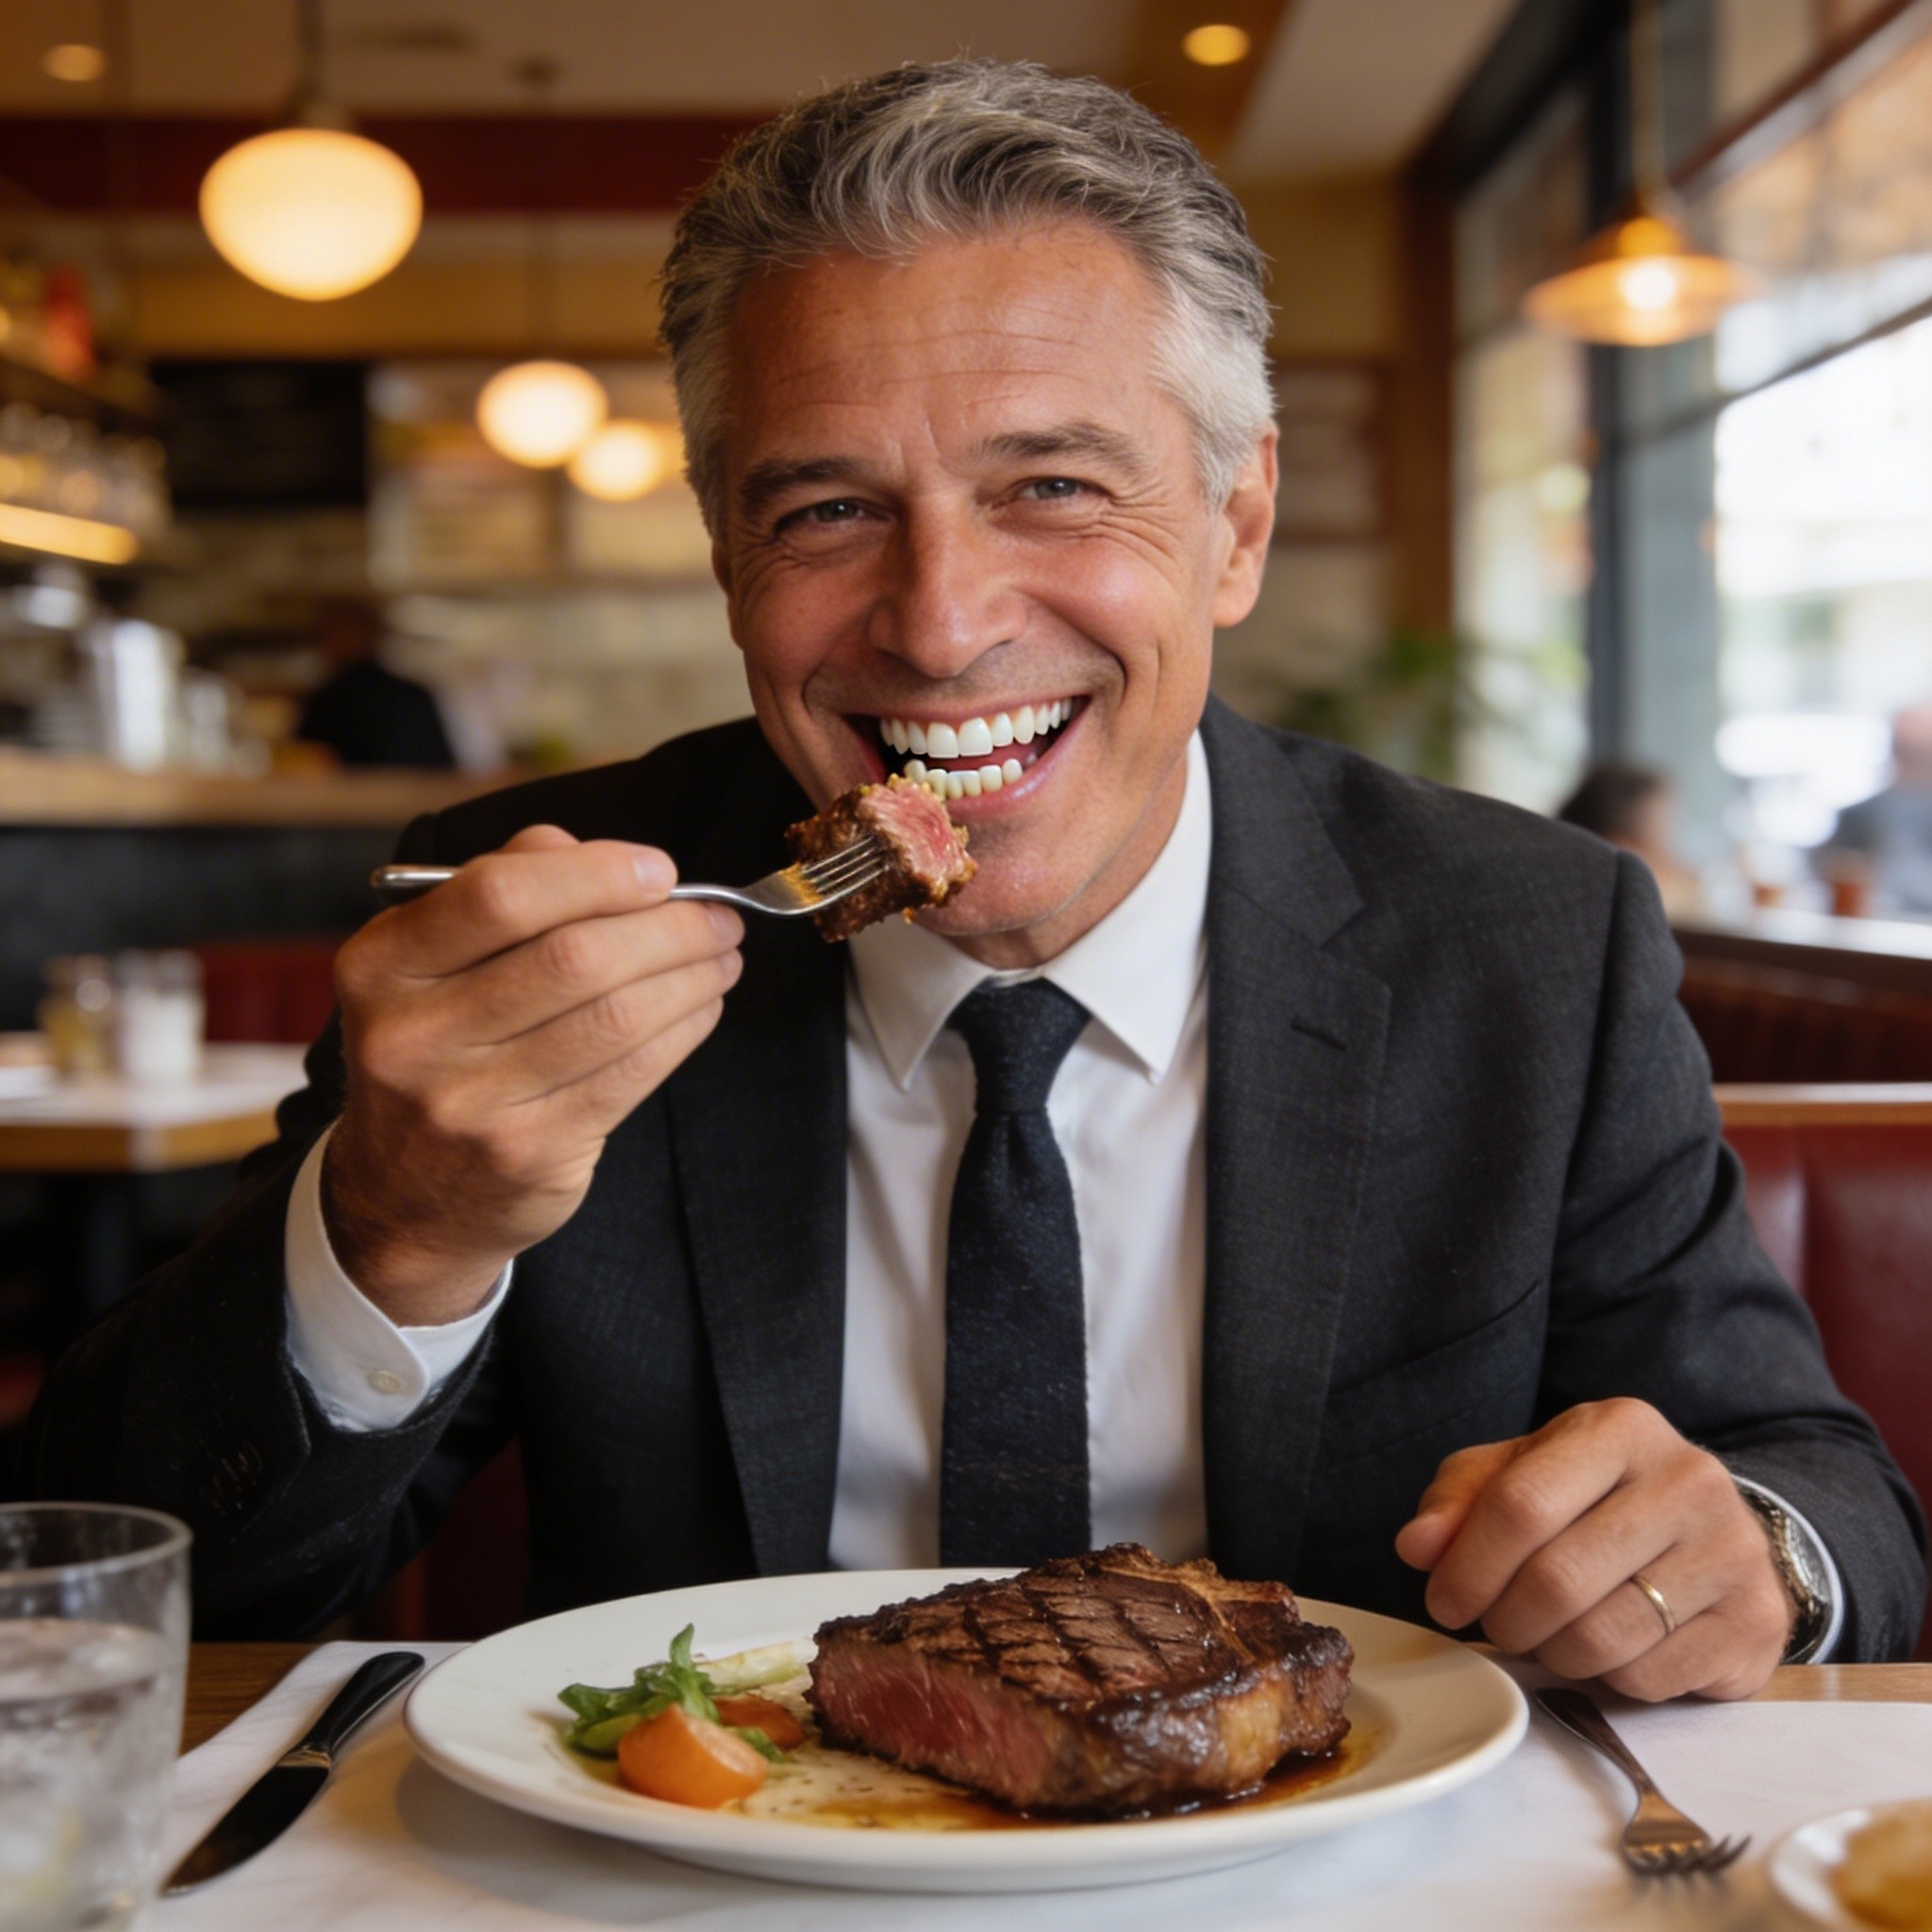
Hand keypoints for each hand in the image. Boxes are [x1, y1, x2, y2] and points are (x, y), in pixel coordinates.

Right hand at [324, 824, 742, 1324]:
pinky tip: (702, 1006)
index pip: (498, 895)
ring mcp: (468, 1103)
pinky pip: (630, 1074)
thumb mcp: (430, 966)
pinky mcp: (527, 1154)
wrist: (404, 1201)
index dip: (596, 874)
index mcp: (383, 965)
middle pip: (573, 956)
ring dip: (689, 977)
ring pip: (614, 1017)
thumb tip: (600, 854)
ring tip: (722, 957)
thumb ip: (504, 888)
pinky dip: (682, 1030)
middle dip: (668, 928)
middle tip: (717, 919)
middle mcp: (413, 1035)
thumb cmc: (440, 1053)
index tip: (660, 871)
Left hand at [1394, 1399, 1793, 1700]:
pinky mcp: (1756, 1622)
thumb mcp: (1524, 1473)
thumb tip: (1417, 1546)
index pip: (1521, 1504)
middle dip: (1505, 1619)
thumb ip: (1461, 1499)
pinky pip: (1649, 1678)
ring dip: (1552, 1653)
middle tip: (1495, 1625)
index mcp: (1621, 1428)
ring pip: (1600, 1637)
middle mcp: (1687, 1479)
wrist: (1714, 1533)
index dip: (1466, 1565)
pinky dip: (1608, 1678)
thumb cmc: (1598, 1500)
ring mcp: (1732, 1551)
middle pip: (1556, 1578)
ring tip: (1547, 1634)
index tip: (1443, 1600)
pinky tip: (1608, 1649)